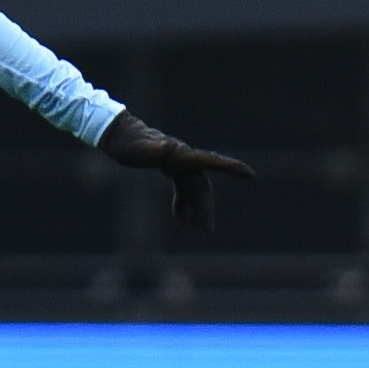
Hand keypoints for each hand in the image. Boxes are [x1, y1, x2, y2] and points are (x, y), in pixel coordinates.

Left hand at [99, 112, 254, 229]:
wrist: (119, 136)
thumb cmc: (128, 143)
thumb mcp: (138, 149)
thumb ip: (152, 149)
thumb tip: (165, 148)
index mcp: (182, 155)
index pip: (211, 161)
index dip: (230, 168)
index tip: (249, 174)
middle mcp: (185, 159)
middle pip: (202, 185)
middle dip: (205, 208)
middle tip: (206, 231)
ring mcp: (179, 164)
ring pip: (194, 190)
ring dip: (196, 210)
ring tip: (196, 231)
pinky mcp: (172, 168)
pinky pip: (184, 189)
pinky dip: (184, 205)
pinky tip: (180, 220)